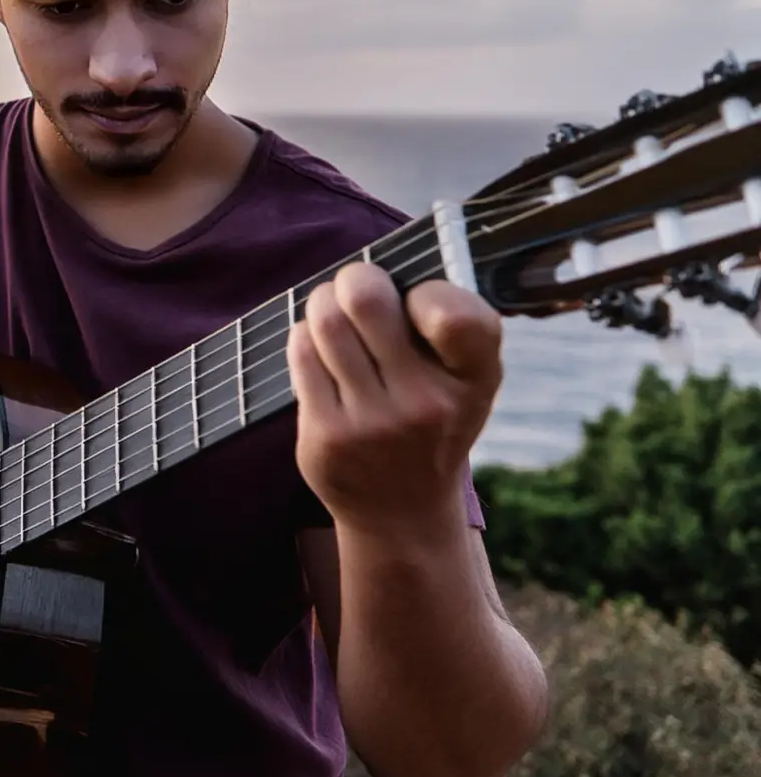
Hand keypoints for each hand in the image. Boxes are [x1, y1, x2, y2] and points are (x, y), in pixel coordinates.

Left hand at [287, 262, 502, 536]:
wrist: (403, 513)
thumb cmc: (435, 420)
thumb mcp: (469, 379)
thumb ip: (452, 322)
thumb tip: (385, 264)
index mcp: (475, 378)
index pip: (456, 313)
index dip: (427, 292)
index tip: (415, 300)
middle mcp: (427, 404)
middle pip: (367, 298)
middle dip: (355, 279)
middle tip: (356, 287)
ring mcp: (372, 424)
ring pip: (326, 321)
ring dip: (323, 304)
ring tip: (333, 311)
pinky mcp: (326, 438)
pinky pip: (301, 354)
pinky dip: (304, 338)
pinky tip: (318, 348)